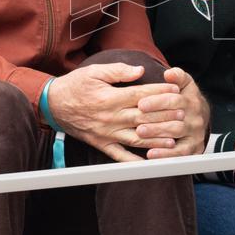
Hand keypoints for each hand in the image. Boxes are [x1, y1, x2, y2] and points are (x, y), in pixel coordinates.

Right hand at [48, 63, 182, 161]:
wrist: (52, 105)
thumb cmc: (74, 85)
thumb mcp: (94, 72)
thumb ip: (118, 71)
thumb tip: (140, 70)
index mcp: (110, 98)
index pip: (141, 95)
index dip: (160, 91)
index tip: (176, 89)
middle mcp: (110, 117)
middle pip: (143, 117)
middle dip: (165, 115)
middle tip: (182, 113)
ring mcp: (107, 133)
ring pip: (136, 138)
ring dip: (156, 140)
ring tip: (174, 139)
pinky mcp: (101, 144)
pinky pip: (120, 156)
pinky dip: (135, 161)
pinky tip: (150, 164)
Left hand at [137, 67, 210, 158]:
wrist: (201, 118)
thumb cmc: (186, 99)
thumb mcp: (185, 83)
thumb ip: (177, 76)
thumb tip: (169, 73)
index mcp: (191, 100)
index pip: (174, 100)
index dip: (157, 101)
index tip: (141, 104)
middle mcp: (195, 117)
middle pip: (175, 118)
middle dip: (154, 120)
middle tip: (137, 121)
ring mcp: (195, 134)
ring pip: (176, 134)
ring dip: (157, 134)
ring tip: (140, 133)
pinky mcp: (194, 149)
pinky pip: (180, 153)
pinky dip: (165, 154)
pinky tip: (150, 154)